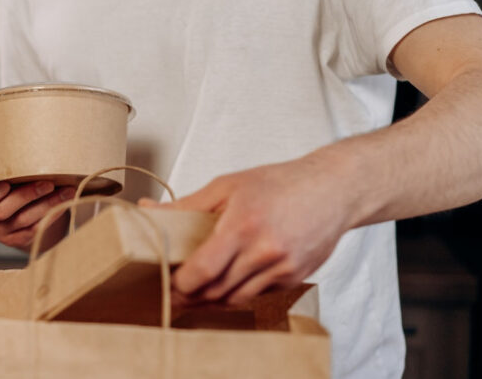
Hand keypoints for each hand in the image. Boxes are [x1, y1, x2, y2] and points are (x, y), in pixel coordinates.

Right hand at [0, 133, 74, 249]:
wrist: (22, 190)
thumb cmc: (6, 166)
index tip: (6, 184)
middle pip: (2, 212)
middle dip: (27, 196)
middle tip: (48, 182)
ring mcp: (0, 231)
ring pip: (22, 223)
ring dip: (46, 206)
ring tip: (66, 190)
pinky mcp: (18, 239)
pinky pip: (34, 232)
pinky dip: (51, 217)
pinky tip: (66, 203)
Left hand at [141, 157, 351, 304]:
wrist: (333, 189)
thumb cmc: (278, 183)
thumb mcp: (227, 186)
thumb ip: (186, 205)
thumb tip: (148, 209)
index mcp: (243, 225)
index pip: (203, 270)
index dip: (181, 284)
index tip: (166, 283)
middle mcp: (265, 251)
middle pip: (217, 290)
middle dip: (191, 296)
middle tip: (172, 292)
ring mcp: (282, 268)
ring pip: (236, 299)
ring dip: (212, 299)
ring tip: (194, 292)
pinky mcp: (294, 277)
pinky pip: (258, 295)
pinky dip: (238, 292)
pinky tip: (228, 282)